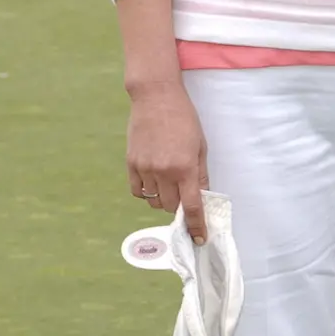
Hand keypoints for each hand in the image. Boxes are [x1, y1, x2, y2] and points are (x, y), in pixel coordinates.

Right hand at [126, 82, 208, 241]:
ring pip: (154, 202)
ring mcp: (145, 168)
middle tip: (183, 195)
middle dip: (179, 207)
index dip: (196, 226)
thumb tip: (202, 198)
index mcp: (185, 168)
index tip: (200, 238)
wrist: (156, 97)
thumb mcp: (201, 146)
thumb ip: (201, 174)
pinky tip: (153, 182)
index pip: (191, 207)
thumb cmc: (184, 119)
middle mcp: (164, 172)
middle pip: (170, 207)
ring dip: (163, 199)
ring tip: (168, 183)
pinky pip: (138, 191)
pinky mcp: (131, 163)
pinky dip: (146, 193)